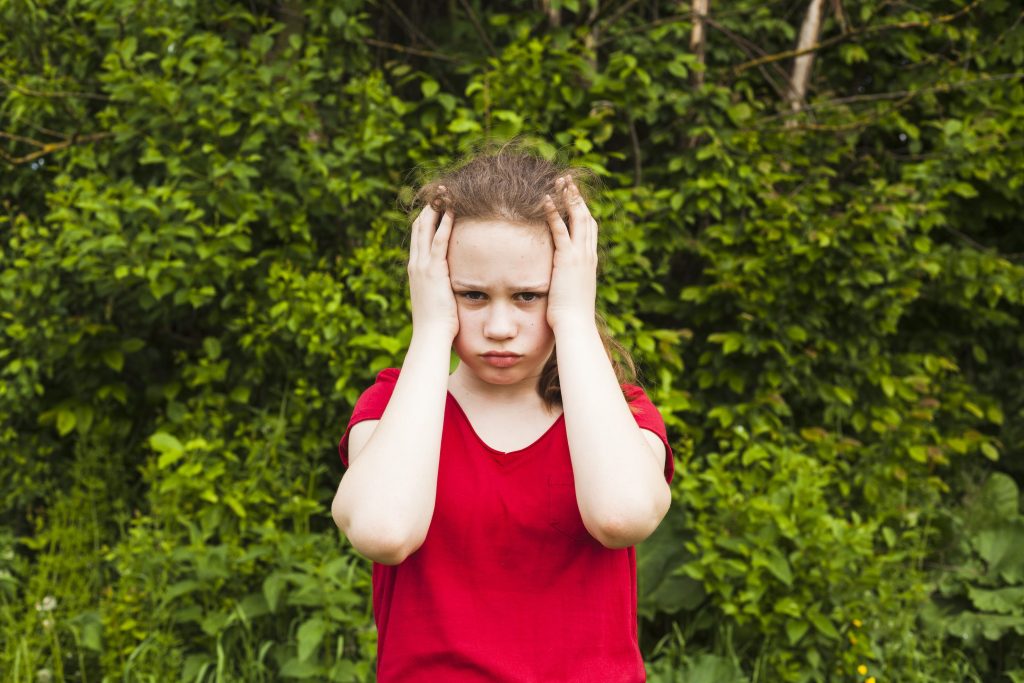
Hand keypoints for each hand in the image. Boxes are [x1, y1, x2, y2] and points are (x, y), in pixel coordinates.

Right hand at [408, 190, 458, 340]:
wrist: (431, 336)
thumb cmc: (438, 323)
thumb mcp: (438, 298)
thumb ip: (442, 285)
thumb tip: (452, 282)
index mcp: (416, 269)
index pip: (419, 236)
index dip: (427, 217)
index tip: (437, 203)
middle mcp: (416, 264)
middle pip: (420, 226)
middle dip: (430, 206)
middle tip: (441, 190)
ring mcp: (422, 266)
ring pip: (426, 229)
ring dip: (436, 209)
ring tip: (447, 192)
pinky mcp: (434, 271)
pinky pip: (439, 242)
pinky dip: (445, 225)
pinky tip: (452, 211)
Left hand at [543, 176, 597, 332]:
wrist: (575, 325)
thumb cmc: (571, 316)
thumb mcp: (572, 293)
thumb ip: (568, 282)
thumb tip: (562, 283)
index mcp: (589, 261)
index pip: (589, 229)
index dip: (582, 211)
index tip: (574, 198)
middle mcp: (588, 254)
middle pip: (586, 217)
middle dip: (577, 197)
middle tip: (568, 181)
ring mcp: (580, 255)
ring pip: (576, 217)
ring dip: (567, 197)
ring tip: (559, 181)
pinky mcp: (567, 259)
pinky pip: (559, 229)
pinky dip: (552, 212)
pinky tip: (544, 199)